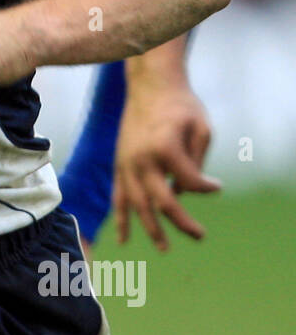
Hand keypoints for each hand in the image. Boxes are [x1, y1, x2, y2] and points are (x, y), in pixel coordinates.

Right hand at [113, 80, 218, 250]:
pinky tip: (124, 240)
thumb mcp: (202, 128)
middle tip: (200, 236)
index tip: (217, 185)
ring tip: (164, 248)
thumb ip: (197, 162)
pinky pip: (118, 198)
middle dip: (182, 223)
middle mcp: (141, 160)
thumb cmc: (180, 105)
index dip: (206, 188)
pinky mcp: (119, 165)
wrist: (149, 86)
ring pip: (138, 205)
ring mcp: (126, 164)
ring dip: (151, 229)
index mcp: (164, 148)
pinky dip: (121, 220)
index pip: (189, 182)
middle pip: (162, 202)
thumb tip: (186, 191)